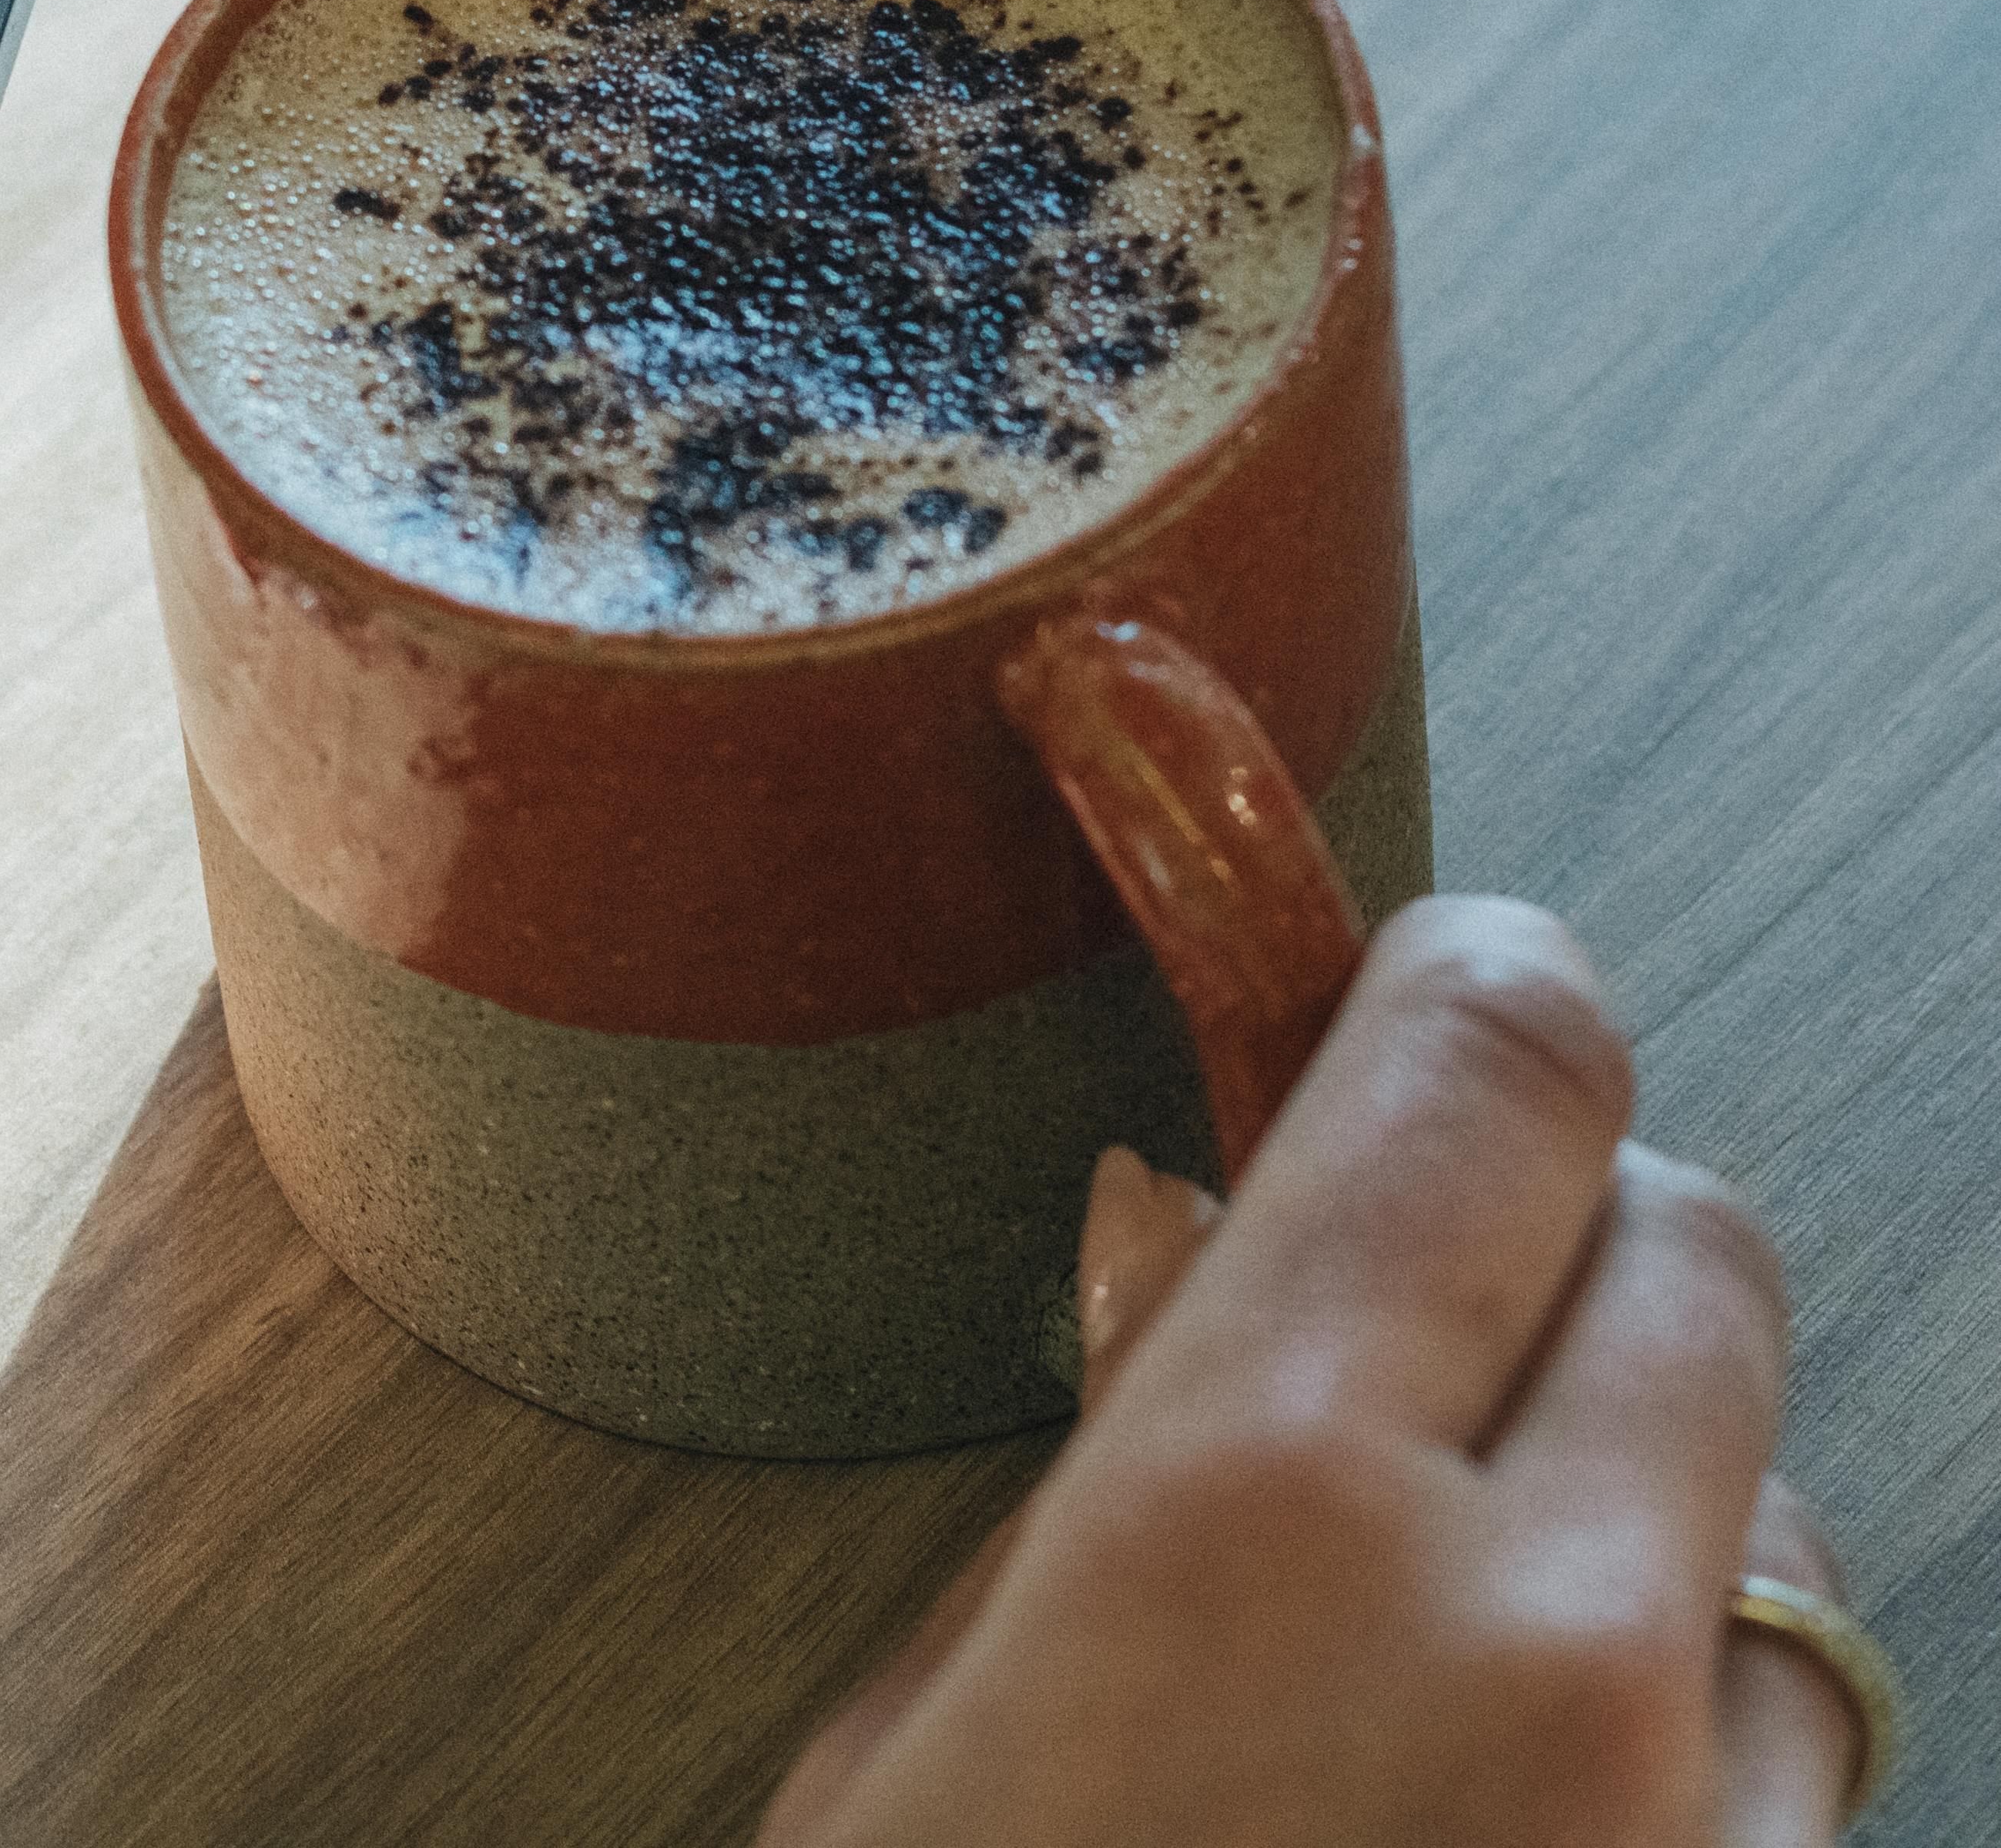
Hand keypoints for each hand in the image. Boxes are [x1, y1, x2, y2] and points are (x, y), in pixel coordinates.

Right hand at [761, 896, 1866, 1846]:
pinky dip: (1698, 1726)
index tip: (1435, 961)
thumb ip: (1084, 1494)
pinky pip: (1810, 1751)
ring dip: (1648, 1509)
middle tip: (1420, 1307)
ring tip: (1456, 1619)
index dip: (1474, 983)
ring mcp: (1704, 1830)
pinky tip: (1532, 1788)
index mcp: (1252, 1518)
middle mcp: (1538, 1651)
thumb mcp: (911, 1747)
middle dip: (1561, 1236)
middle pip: (1693, 1247)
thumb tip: (1174, 1261)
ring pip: (1791, 1512)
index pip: (1494, 1074)